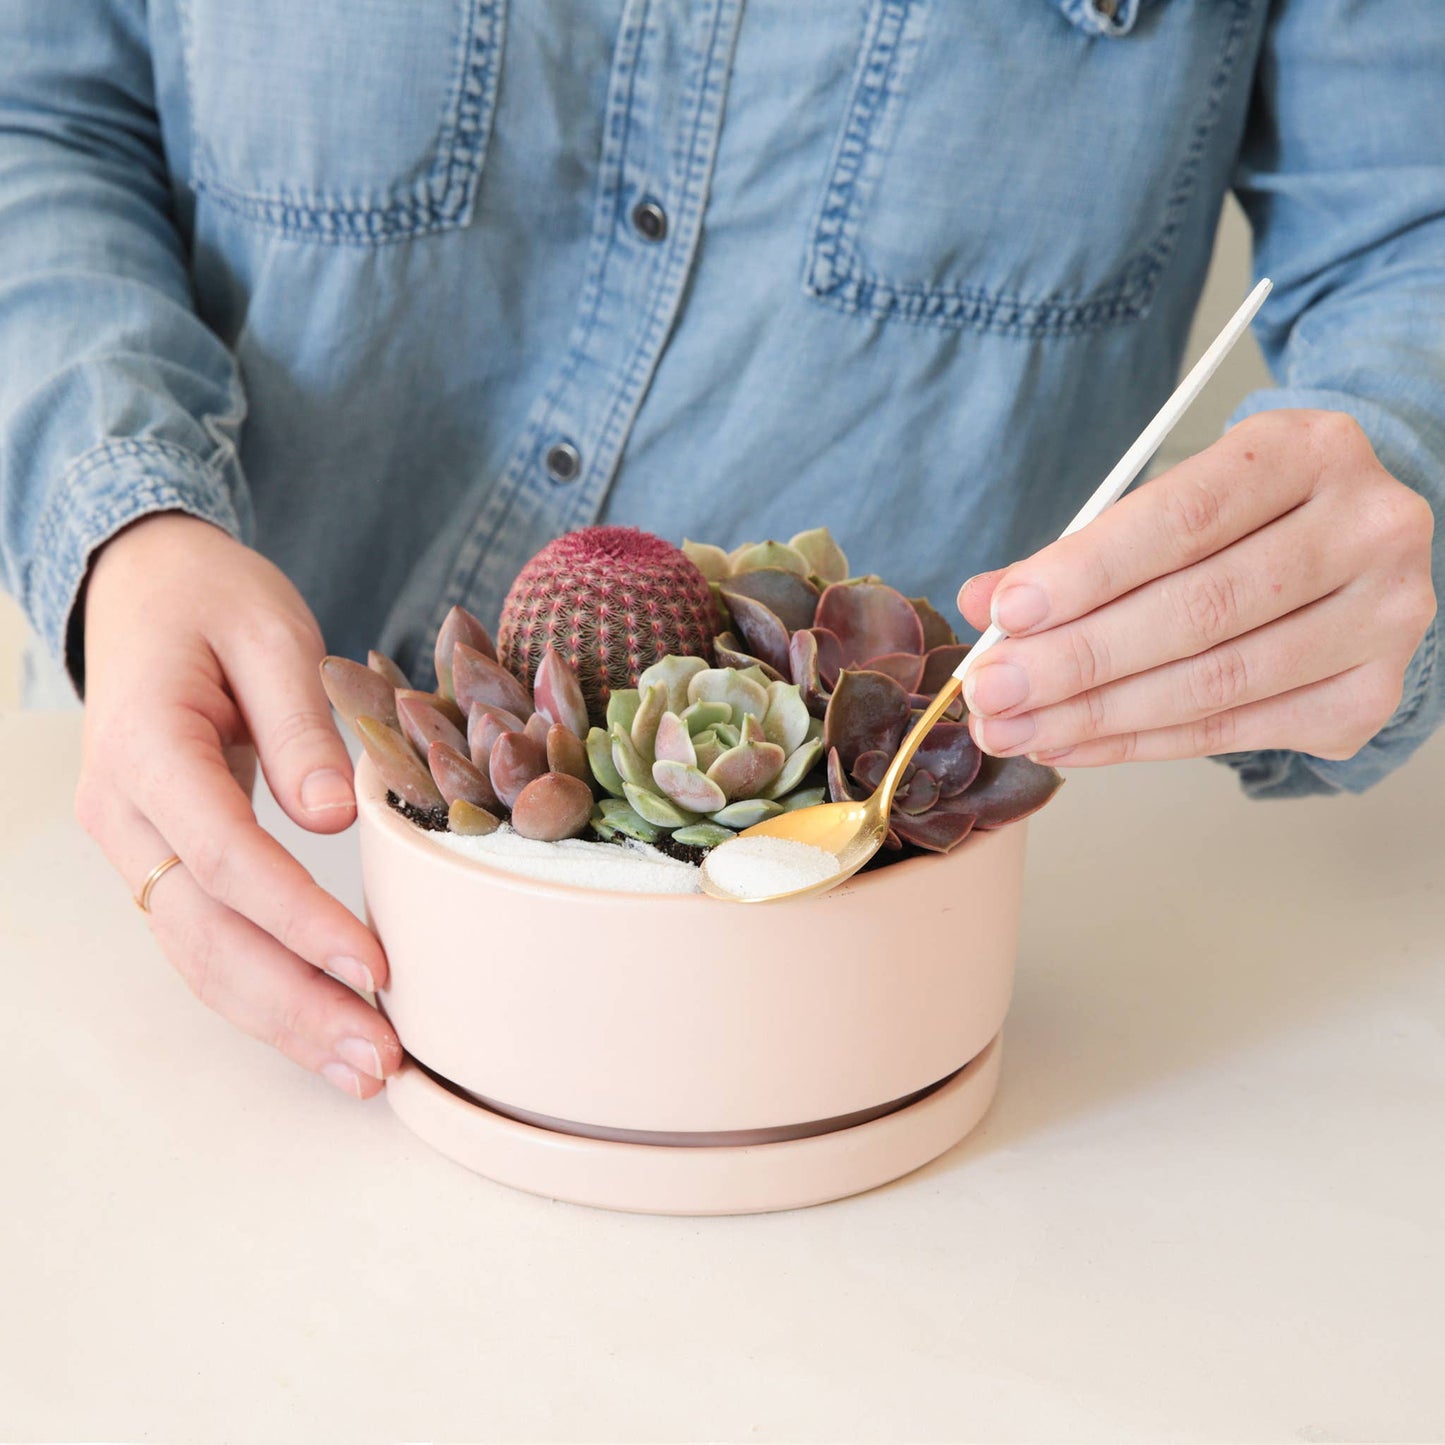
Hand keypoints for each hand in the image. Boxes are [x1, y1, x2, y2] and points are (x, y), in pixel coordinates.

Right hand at [75, 512, 400, 1097]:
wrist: (146, 590)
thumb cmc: (212, 601)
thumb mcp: (269, 631)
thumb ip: (299, 723)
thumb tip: (335, 815)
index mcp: (147, 746)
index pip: (224, 854)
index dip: (298, 916)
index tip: (372, 964)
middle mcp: (125, 812)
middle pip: (205, 933)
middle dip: (294, 1003)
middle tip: (378, 1059)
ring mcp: (135, 845)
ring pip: (199, 955)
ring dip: (281, 1020)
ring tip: (364, 1070)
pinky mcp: (163, 860)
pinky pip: (206, 941)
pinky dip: (264, 993)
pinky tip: (323, 1029)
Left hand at [957, 410, 1436, 766]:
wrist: (1350, 544)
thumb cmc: (1244, 518)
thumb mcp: (1172, 500)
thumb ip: (1081, 551)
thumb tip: (986, 605)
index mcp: (1308, 452)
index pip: (1183, 519)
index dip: (1088, 572)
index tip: (1008, 612)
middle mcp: (1367, 529)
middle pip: (1199, 611)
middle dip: (1076, 660)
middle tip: (993, 690)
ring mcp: (1383, 618)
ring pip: (1215, 682)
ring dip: (1096, 715)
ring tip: (1015, 728)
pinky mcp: (1369, 694)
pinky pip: (1233, 730)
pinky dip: (1139, 744)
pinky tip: (1072, 744)